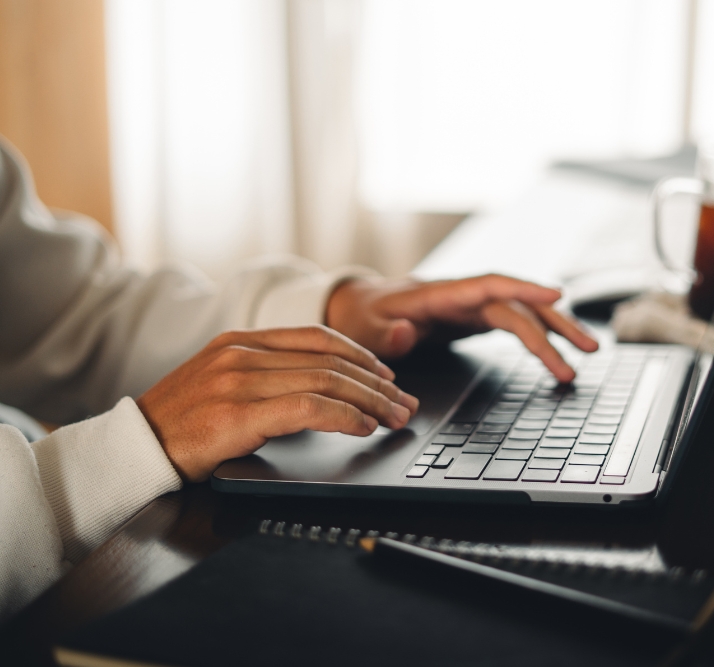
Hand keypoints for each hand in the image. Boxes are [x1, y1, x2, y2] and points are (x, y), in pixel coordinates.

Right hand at [136, 327, 418, 482]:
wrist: (132, 450)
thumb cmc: (179, 425)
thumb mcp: (221, 384)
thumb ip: (266, 377)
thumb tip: (321, 389)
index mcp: (241, 341)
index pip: (317, 337)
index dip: (361, 355)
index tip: (387, 374)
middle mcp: (242, 354)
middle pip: (330, 360)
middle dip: (377, 383)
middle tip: (404, 402)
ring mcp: (240, 380)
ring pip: (327, 381)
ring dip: (371, 402)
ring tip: (395, 418)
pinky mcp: (239, 413)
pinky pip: (308, 408)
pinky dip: (345, 417)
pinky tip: (363, 428)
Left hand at [325, 274, 598, 382]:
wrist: (358, 308)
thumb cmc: (360, 318)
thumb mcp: (361, 331)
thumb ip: (383, 335)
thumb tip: (406, 332)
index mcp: (438, 293)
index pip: (489, 285)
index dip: (524, 288)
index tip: (557, 294)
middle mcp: (462, 296)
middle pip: (518, 303)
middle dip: (555, 324)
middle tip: (587, 350)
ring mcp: (471, 307)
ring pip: (524, 312)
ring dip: (557, 330)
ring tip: (589, 351)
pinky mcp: (475, 319)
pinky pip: (515, 323)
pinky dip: (540, 336)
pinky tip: (561, 348)